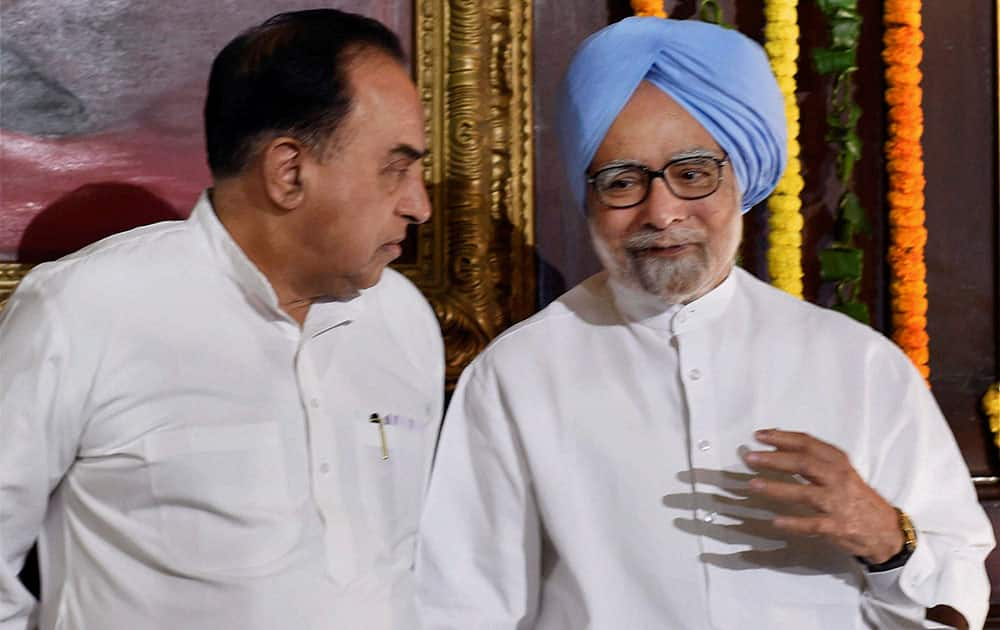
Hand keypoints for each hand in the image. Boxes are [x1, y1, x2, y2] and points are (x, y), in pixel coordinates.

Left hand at [742, 429, 902, 564]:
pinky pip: (812, 524)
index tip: (759, 435)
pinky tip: (775, 521)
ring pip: (805, 493)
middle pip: (804, 464)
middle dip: (775, 459)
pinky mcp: (837, 527)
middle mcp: (839, 479)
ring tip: (753, 485)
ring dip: (777, 488)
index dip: (782, 438)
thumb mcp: (840, 471)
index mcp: (838, 462)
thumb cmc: (854, 495)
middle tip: (750, 457)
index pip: (808, 444)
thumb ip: (813, 458)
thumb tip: (777, 441)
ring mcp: (838, 503)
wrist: (885, 530)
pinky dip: (793, 523)